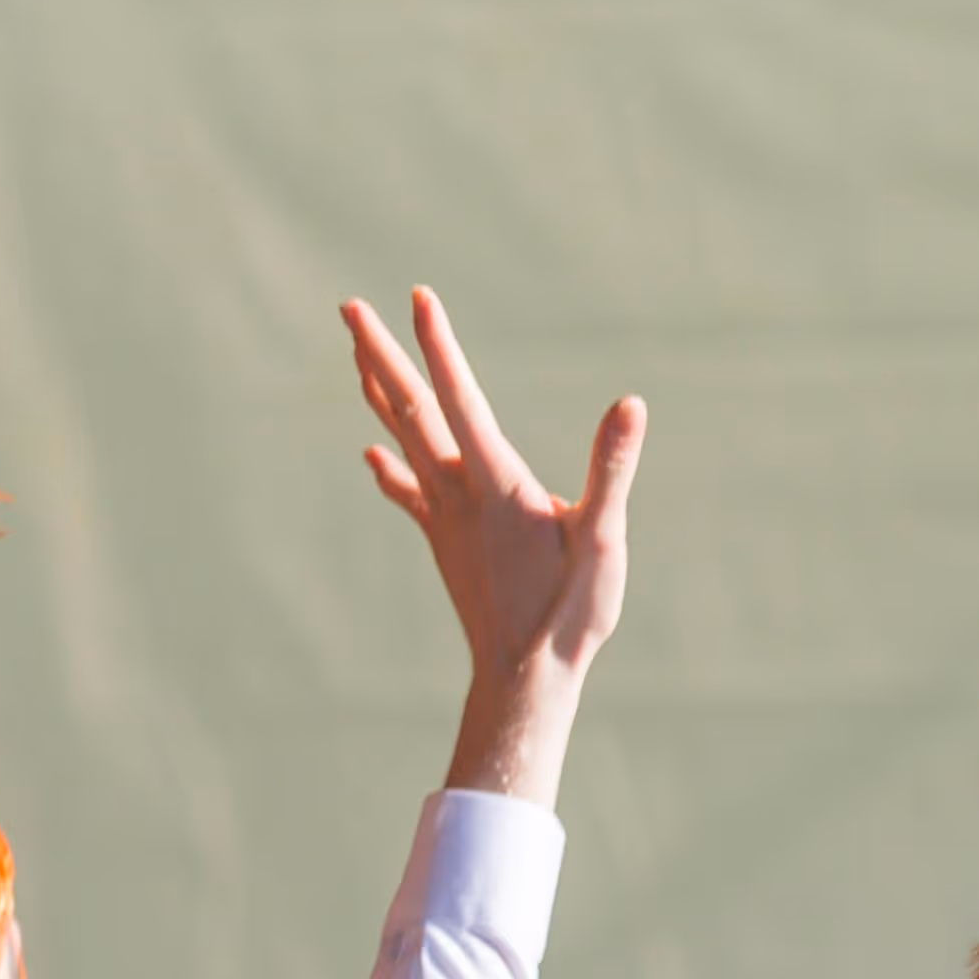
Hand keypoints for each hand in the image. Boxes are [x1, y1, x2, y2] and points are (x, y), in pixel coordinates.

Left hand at [341, 289, 645, 810]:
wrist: (523, 682)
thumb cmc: (569, 614)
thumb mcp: (603, 539)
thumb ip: (610, 469)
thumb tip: (629, 405)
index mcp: (497, 484)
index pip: (461, 398)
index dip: (439, 345)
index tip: (417, 296)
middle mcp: (459, 493)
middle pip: (411, 410)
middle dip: (381, 354)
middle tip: (348, 308)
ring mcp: (445, 519)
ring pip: (404, 441)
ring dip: (379, 393)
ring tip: (356, 354)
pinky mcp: (445, 543)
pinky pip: (410, 493)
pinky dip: (390, 467)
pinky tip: (372, 455)